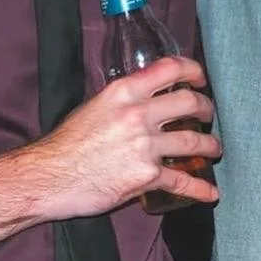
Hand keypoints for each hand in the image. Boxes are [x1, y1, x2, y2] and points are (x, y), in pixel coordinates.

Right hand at [34, 55, 220, 218]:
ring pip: (193, 142)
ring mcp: (144, 146)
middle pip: (190, 103)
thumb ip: (121, 102)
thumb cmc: (64, 145)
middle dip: (206, 109)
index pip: (169, 69)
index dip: (193, 71)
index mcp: (123, 92)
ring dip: (209, 146)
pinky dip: (200, 187)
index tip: (200, 79)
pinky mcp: (146, 176)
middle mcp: (137, 114)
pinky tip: (210, 191)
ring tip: (212, 149)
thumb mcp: (92, 107)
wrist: (48, 177)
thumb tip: (143, 102)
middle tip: (207, 116)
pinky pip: (182, 181)